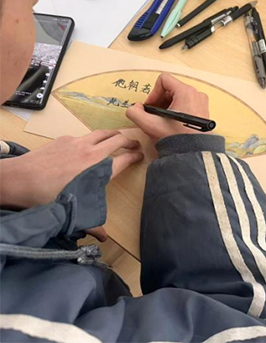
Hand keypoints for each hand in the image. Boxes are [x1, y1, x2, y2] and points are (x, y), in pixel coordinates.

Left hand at [0, 131, 143, 238]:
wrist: (18, 179)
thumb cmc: (46, 197)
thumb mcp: (72, 212)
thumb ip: (92, 224)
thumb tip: (104, 239)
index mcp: (98, 169)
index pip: (124, 158)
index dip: (135, 156)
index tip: (141, 155)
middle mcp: (91, 152)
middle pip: (117, 139)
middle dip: (128, 141)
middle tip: (134, 144)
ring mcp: (77, 142)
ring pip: (101, 133)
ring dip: (112, 134)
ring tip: (116, 138)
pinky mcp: (63, 139)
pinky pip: (84, 136)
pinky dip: (92, 138)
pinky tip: (86, 146)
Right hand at [126, 73, 209, 141]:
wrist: (193, 152)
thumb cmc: (175, 137)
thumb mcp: (150, 125)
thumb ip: (135, 112)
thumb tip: (135, 106)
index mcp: (186, 92)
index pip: (164, 80)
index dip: (153, 92)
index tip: (151, 107)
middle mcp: (196, 94)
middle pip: (171, 88)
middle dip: (159, 100)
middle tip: (154, 115)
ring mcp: (201, 102)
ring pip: (178, 96)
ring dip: (167, 106)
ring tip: (163, 120)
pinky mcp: (204, 110)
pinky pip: (187, 103)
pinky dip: (177, 110)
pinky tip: (172, 123)